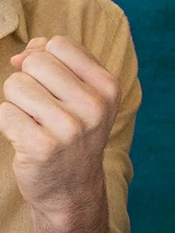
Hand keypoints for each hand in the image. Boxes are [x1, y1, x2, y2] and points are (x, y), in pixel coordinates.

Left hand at [1, 36, 120, 232]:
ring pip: (15, 85)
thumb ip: (58, 62)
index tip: (48, 81)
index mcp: (108, 87)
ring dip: (16, 103)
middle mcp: (94, 105)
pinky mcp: (41, 146)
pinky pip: (4, 112)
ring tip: (35, 122)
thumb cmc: (73, 133)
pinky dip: (7, 123)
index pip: (59, 44)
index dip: (43, 57)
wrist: (73, 188)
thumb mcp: (83, 95)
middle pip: (35, 62)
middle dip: (27, 79)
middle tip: (41, 107)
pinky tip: (26, 138)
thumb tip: (21, 56)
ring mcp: (69, 127)